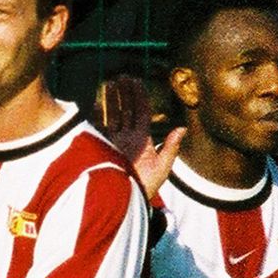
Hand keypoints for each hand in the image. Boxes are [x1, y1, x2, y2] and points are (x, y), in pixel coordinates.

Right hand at [91, 76, 185, 199]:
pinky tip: (95, 104)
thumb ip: (170, 147)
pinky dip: (96, 117)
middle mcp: (127, 137)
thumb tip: (182, 128)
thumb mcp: (162, 167)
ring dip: (111, 100)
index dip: (139, 96)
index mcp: (142, 138)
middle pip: (125, 109)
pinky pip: (98, 129)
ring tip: (108, 83)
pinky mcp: (101, 147)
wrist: (127, 202)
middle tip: (122, 76)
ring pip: (112, 115)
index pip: (141, 112)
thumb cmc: (146, 186)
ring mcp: (113, 141)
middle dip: (123, 93)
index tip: (136, 81)